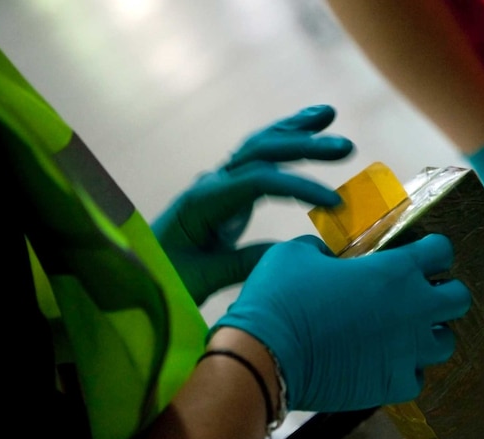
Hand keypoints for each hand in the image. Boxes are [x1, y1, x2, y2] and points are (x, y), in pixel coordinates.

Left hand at [152, 105, 353, 303]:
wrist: (136, 276)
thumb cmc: (162, 279)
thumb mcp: (203, 278)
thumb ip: (246, 263)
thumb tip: (299, 252)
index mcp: (203, 202)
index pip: (259, 181)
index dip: (300, 186)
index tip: (335, 204)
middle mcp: (211, 184)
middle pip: (262, 152)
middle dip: (304, 146)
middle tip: (346, 148)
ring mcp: (218, 184)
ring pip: (259, 146)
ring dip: (294, 130)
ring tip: (329, 114)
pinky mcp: (226, 193)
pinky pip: (257, 161)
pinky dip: (282, 144)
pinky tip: (305, 131)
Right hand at [213, 234, 470, 412]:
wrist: (265, 356)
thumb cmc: (280, 298)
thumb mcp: (297, 254)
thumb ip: (325, 251)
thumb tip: (329, 258)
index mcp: (396, 270)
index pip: (442, 250)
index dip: (432, 250)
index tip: (418, 255)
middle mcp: (414, 310)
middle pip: (460, 298)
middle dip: (444, 294)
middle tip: (418, 296)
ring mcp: (408, 352)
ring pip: (446, 343)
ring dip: (430, 335)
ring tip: (405, 334)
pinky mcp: (394, 386)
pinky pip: (417, 378)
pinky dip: (406, 370)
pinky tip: (385, 364)